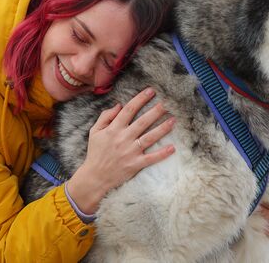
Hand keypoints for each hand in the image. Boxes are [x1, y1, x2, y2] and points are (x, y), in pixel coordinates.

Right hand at [67, 87, 175, 213]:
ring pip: (149, 137)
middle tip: (167, 102)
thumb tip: (119, 105)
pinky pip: (151, 158)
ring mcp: (130, 152)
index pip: (129, 110)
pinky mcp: (135, 164)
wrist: (95, 176)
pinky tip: (172, 148)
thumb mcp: (94, 131)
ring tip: (173, 120)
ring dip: (162, 128)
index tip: (151, 91)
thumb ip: (105, 116)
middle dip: (155, 111)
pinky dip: (162, 154)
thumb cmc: (95, 152)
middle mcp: (123, 138)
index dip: (140, 99)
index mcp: (114, 129)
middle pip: (142, 121)